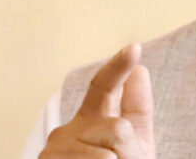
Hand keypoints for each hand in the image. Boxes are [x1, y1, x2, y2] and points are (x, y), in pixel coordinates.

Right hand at [39, 43, 155, 158]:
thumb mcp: (135, 144)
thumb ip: (137, 110)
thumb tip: (140, 71)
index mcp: (93, 117)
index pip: (105, 86)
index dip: (118, 67)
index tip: (134, 48)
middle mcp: (70, 129)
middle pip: (119, 130)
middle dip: (131, 152)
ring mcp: (55, 149)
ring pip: (110, 155)